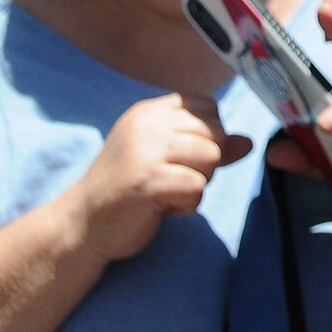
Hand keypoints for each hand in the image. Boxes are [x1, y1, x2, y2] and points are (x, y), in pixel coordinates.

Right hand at [64, 93, 252, 262]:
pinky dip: (187, 205)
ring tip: (165, 192)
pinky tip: (160, 207)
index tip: (179, 158)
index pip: (208, 106)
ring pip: (212, 157)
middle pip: (216, 133)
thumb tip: (249, 141)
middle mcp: (146, 124)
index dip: (208, 136)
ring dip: (197, 184)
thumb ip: (207, 146)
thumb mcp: (166, 158)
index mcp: (148, 111)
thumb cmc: (128, 190)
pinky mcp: (147, 181)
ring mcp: (145, 151)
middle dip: (206, 163)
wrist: (81, 225)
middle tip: (171, 179)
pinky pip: (198, 187)